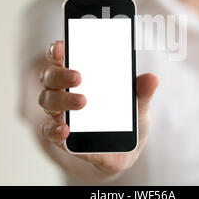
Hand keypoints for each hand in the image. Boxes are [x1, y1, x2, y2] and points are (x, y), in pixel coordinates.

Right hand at [38, 40, 157, 175]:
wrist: (123, 152)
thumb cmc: (125, 120)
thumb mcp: (138, 105)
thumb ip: (143, 92)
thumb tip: (151, 79)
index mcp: (79, 76)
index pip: (60, 57)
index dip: (56, 50)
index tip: (61, 46)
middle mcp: (64, 91)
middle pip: (50, 77)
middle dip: (60, 74)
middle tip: (79, 77)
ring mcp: (60, 113)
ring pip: (47, 100)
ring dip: (62, 100)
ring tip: (82, 102)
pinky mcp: (61, 137)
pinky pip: (49, 131)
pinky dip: (55, 129)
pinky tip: (66, 129)